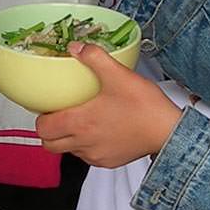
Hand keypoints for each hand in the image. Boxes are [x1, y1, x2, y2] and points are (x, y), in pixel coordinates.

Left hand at [35, 42, 182, 167]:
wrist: (168, 132)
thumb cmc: (145, 106)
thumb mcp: (119, 75)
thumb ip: (94, 57)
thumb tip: (76, 47)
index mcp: (80, 122)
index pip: (43, 128)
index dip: (41, 117)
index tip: (49, 106)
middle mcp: (83, 143)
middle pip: (49, 144)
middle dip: (49, 130)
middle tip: (60, 114)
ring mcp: (96, 156)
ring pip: (68, 150)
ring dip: (67, 138)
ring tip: (80, 120)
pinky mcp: (108, 162)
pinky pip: (87, 156)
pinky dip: (86, 145)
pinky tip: (99, 130)